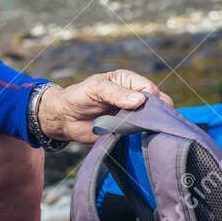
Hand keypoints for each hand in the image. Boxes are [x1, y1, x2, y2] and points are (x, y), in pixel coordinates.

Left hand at [38, 69, 173, 143]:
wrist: (65, 119)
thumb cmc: (79, 97)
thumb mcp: (96, 89)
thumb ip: (117, 94)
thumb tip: (141, 100)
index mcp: (129, 81)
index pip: (150, 89)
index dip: (151, 99)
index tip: (142, 109)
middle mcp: (134, 97)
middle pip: (156, 105)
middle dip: (155, 113)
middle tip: (147, 122)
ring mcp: (132, 114)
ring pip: (151, 120)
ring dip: (149, 126)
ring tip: (144, 131)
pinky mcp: (128, 130)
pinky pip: (141, 133)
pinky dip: (142, 136)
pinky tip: (142, 139)